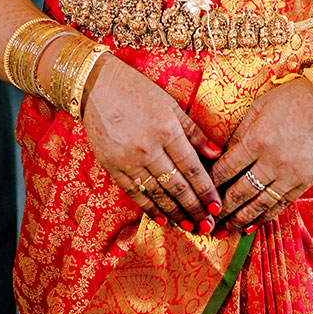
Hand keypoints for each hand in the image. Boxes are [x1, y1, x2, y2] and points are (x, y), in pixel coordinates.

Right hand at [82, 57, 223, 231]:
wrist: (94, 86)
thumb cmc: (137, 90)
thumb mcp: (169, 104)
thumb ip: (193, 131)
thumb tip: (216, 153)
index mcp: (166, 129)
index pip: (192, 168)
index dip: (206, 190)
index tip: (217, 207)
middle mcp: (148, 148)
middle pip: (176, 185)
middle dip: (194, 209)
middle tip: (208, 227)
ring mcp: (127, 159)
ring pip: (157, 194)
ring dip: (175, 213)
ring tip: (190, 228)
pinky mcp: (111, 166)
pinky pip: (134, 193)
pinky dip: (150, 208)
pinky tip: (163, 219)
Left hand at [209, 76, 312, 231]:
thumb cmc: (292, 98)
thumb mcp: (259, 107)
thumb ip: (241, 131)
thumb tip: (224, 153)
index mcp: (256, 141)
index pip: (226, 169)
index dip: (211, 183)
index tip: (201, 193)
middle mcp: (271, 163)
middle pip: (239, 192)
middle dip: (221, 209)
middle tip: (207, 220)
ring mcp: (289, 176)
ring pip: (259, 205)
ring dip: (239, 220)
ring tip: (225, 230)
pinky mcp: (305, 183)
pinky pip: (281, 205)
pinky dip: (264, 218)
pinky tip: (251, 226)